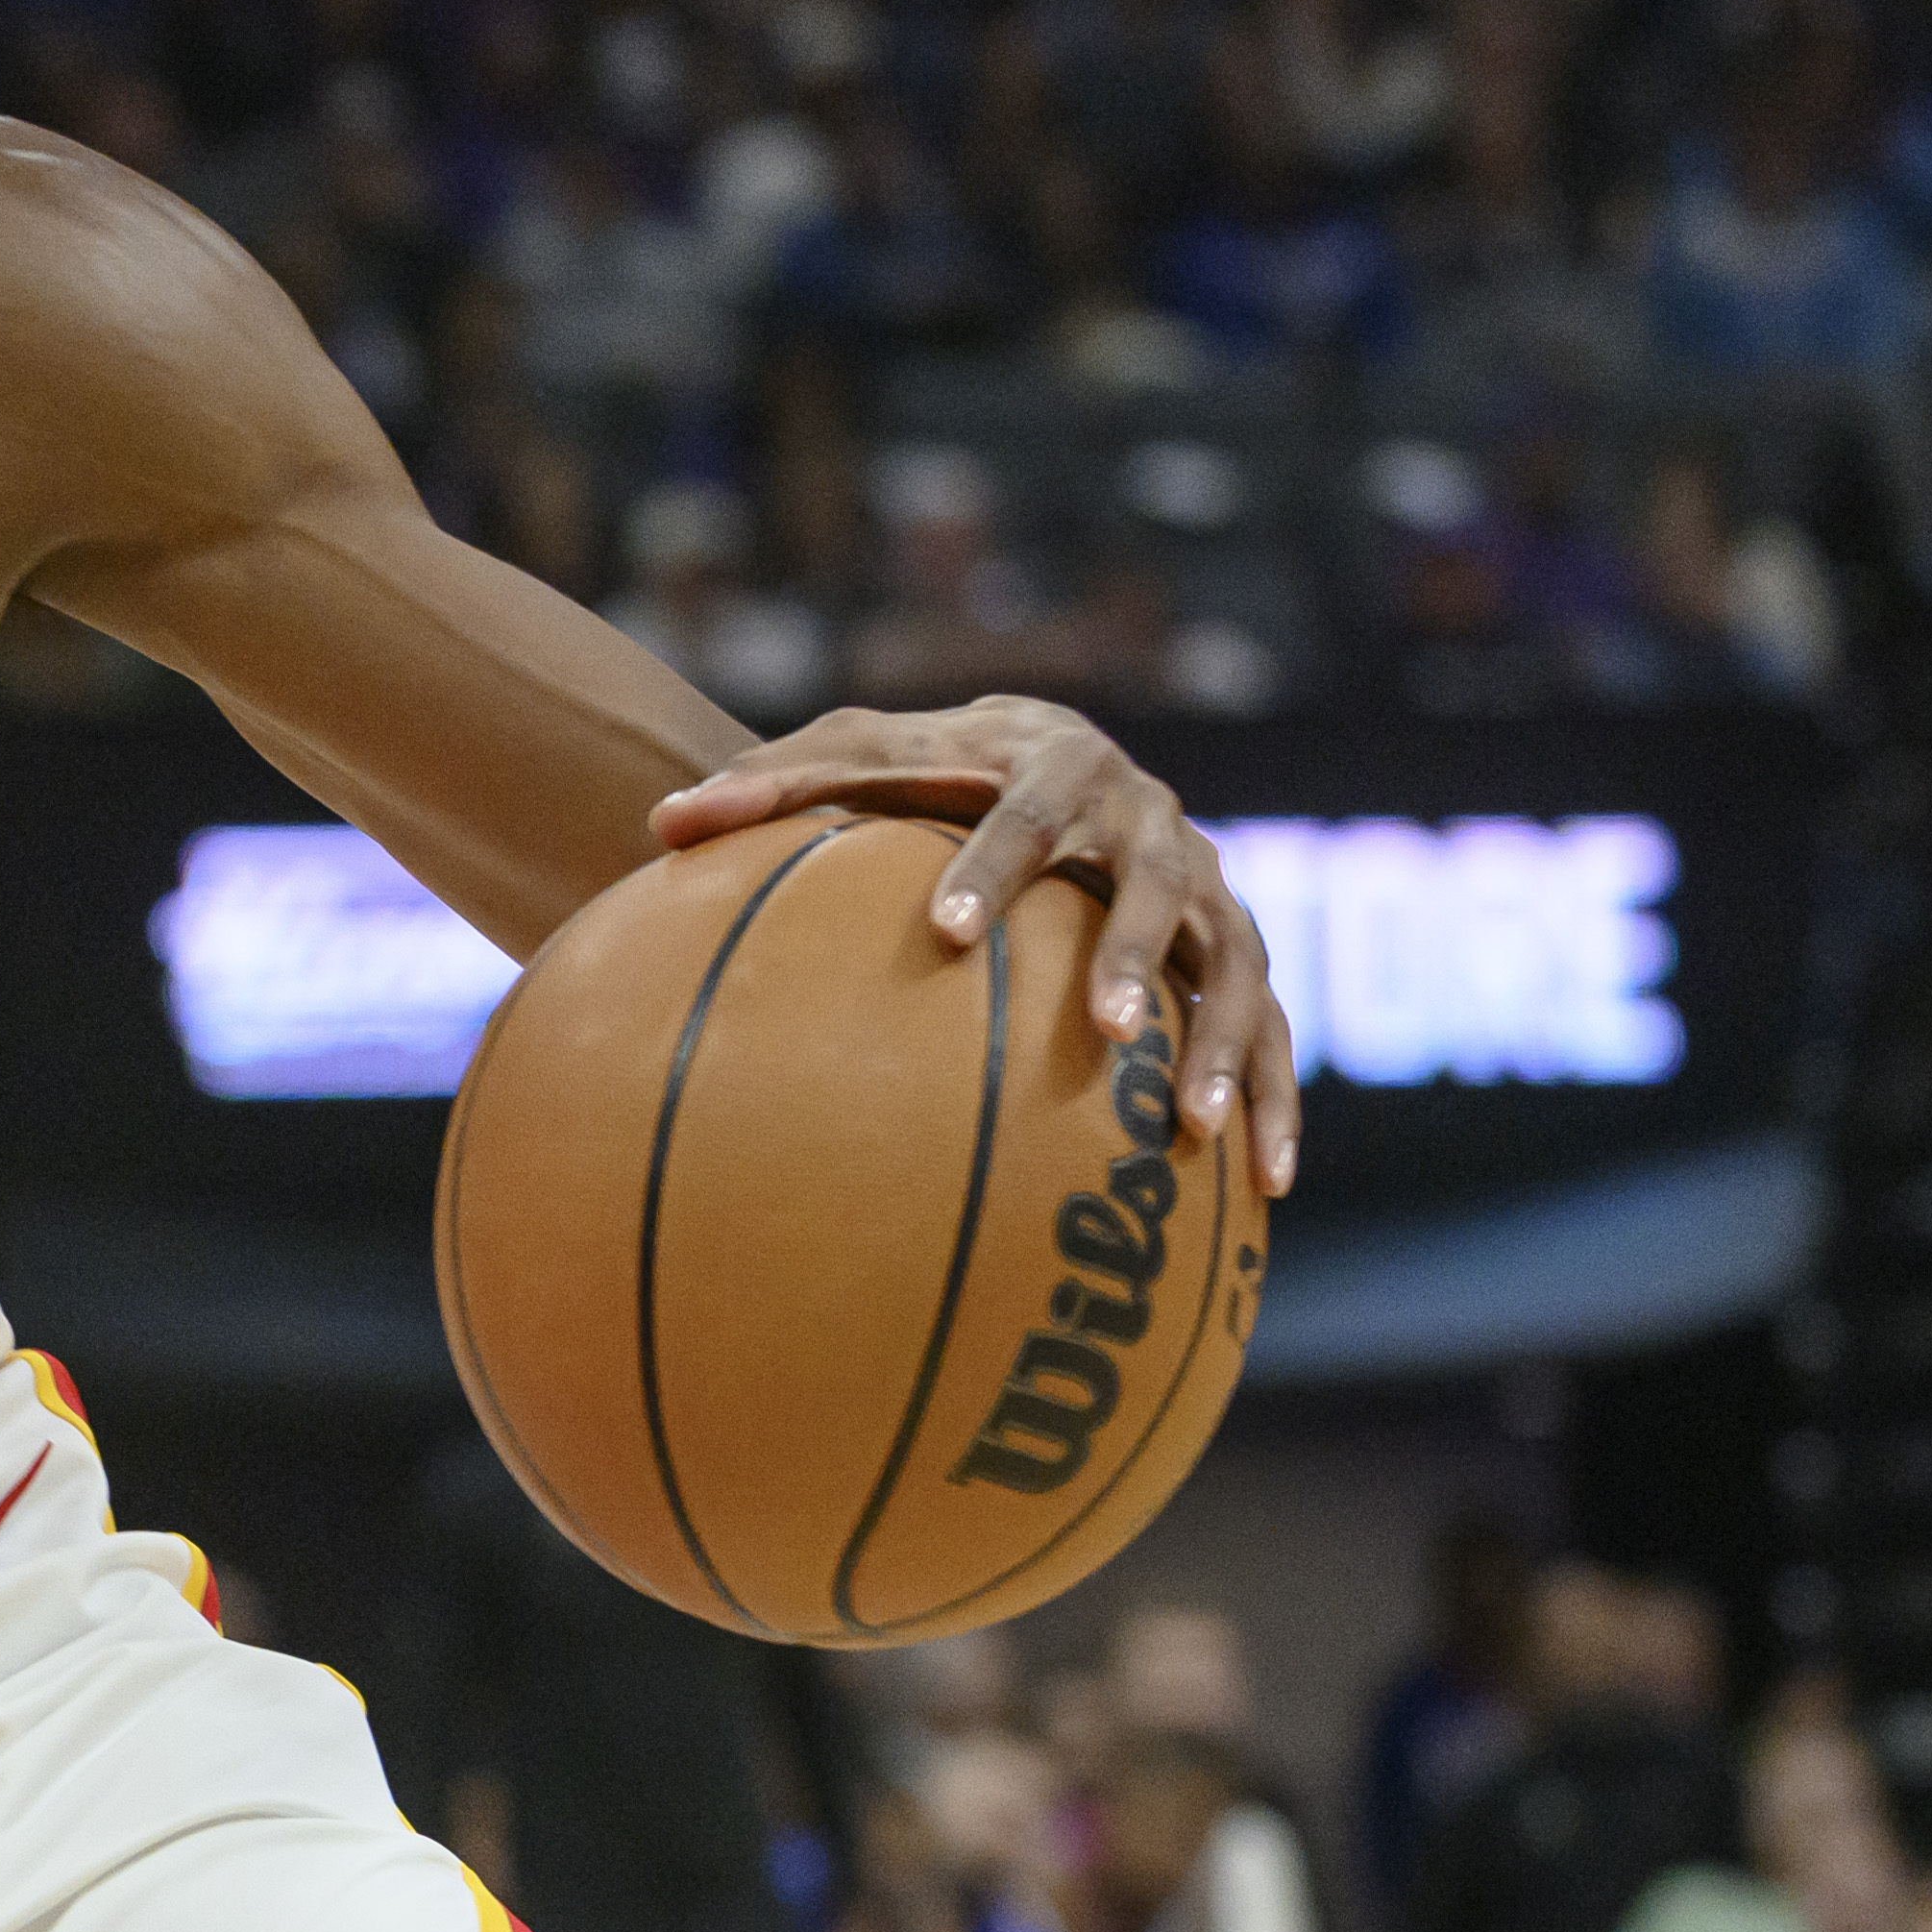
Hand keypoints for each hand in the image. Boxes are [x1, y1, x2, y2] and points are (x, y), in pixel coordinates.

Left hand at [653, 697, 1300, 1194]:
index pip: (1024, 815)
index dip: (991, 869)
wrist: (1049, 746)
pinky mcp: (1235, 952)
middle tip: (1097, 1026)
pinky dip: (1275, 1101)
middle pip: (1155, 889)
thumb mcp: (854, 755)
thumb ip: (772, 784)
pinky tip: (1266, 1185)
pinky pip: (1270, 1032)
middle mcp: (1152, 822)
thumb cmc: (932, 761)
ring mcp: (1209, 890)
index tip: (944, 932)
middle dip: (1129, 956)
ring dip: (1225, 1046)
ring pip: (1236, 968)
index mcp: (1058, 764)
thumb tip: (656, 825)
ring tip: (1197, 1131)